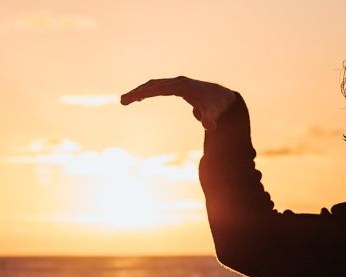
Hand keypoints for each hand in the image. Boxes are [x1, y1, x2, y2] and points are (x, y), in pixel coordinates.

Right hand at [121, 76, 238, 129]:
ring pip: (154, 85)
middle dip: (137, 92)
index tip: (132, 98)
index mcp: (182, 87)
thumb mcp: (214, 114)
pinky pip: (158, 87)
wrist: (223, 99)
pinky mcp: (177, 87)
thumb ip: (210, 119)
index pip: (159, 88)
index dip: (145, 92)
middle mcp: (178, 82)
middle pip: (153, 85)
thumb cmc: (217, 107)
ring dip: (140, 91)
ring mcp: (177, 84)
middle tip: (122, 101)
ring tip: (126, 100)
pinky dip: (147, 91)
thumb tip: (209, 126)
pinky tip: (140, 98)